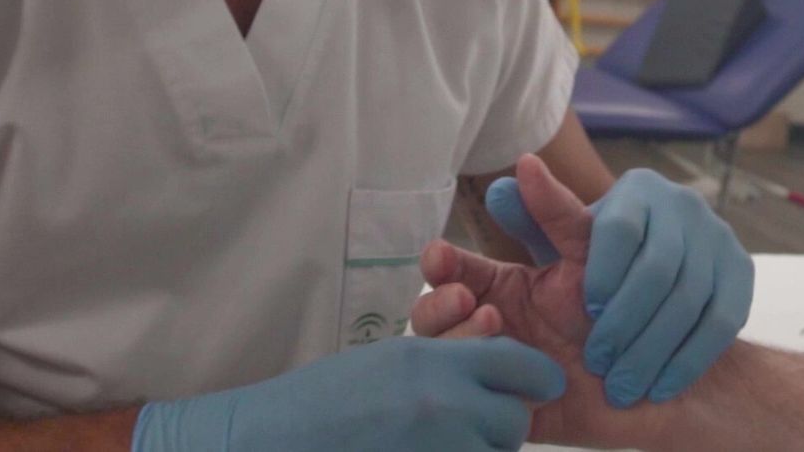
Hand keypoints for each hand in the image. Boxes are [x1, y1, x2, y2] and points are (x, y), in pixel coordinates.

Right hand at [131, 334, 564, 451]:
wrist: (266, 443)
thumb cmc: (322, 402)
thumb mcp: (391, 363)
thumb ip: (449, 362)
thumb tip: (504, 360)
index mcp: (434, 364)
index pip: (522, 367)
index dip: (535, 379)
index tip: (537, 388)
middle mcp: (443, 408)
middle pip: (515, 423)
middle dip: (500, 428)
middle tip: (468, 429)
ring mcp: (436, 451)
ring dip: (479, 451)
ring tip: (438, 443)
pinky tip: (425, 451)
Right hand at [412, 155, 670, 448]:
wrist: (672, 374)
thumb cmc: (634, 306)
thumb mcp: (594, 253)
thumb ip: (558, 213)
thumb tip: (526, 161)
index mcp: (504, 289)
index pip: (453, 273)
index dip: (439, 264)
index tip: (439, 255)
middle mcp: (493, 330)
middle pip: (433, 320)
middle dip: (437, 307)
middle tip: (466, 298)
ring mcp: (497, 373)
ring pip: (446, 362)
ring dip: (457, 342)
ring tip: (493, 329)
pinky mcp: (513, 415)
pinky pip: (474, 408)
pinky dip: (480, 391)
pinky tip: (507, 379)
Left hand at [486, 162, 752, 406]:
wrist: (666, 288)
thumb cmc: (603, 268)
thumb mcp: (566, 246)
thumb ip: (532, 223)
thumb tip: (501, 187)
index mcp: (637, 190)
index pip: (620, 227)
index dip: (602, 272)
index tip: (586, 308)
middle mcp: (682, 205)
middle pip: (656, 268)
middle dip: (625, 322)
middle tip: (598, 361)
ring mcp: (718, 237)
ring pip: (689, 298)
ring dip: (653, 348)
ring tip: (624, 383)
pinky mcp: (743, 271)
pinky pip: (721, 320)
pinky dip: (689, 357)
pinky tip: (662, 384)